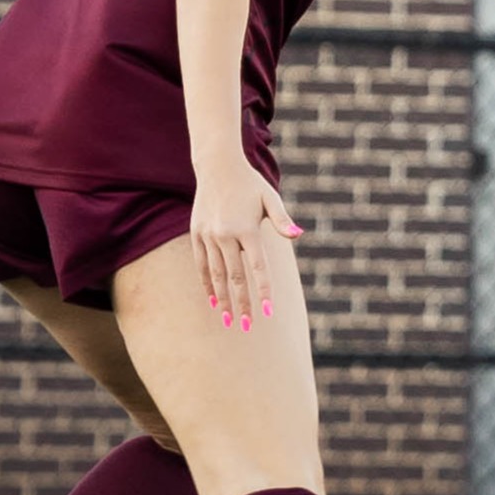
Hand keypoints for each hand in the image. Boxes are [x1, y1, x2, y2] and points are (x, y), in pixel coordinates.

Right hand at [190, 158, 301, 330]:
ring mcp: (208, 235)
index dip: (264, 292)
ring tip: (228, 320)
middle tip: (247, 327)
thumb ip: (282, 220)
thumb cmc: (250, 184)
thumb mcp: (270, 198)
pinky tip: (213, 299)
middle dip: (242, 304)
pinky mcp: (197, 233)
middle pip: (236, 277)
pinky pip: (201, 264)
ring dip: (223, 299)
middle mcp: (226, 235)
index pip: (258, 268)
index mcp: (247, 229)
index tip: (269, 313)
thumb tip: (297, 234)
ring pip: (216, 274)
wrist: (217, 167)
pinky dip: (207, 283)